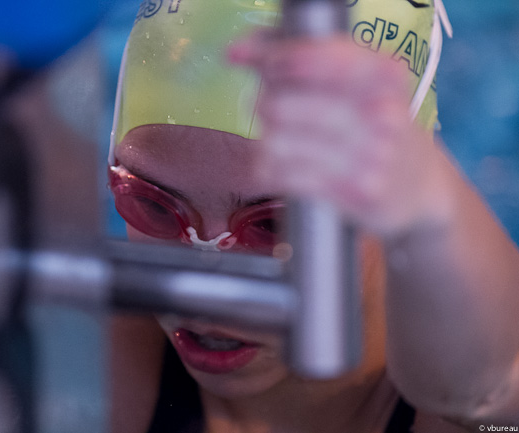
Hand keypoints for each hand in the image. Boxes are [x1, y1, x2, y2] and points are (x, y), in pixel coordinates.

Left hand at [228, 33, 452, 238]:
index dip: (272, 58)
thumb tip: (236, 50)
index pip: (313, 56)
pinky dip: (269, 170)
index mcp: (383, 74)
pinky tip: (272, 167)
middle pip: (284, 102)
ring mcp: (371, 155)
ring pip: (280, 142)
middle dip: (264, 103)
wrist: (422, 187)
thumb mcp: (362, 83)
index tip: (250, 61)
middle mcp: (380, 112)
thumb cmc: (377, 125)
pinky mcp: (356, 192)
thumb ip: (304, 57)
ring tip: (273, 140)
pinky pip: (289, 176)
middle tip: (268, 108)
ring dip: (266, 141)